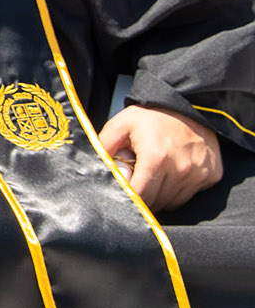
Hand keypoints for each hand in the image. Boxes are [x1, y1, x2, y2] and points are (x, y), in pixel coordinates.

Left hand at [99, 104, 221, 212]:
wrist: (189, 104)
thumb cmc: (152, 115)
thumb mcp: (121, 124)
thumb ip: (105, 146)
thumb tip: (97, 169)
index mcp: (156, 158)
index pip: (140, 196)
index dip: (129, 198)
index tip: (122, 195)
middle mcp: (181, 169)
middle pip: (156, 202)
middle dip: (143, 197)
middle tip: (137, 181)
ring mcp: (199, 174)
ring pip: (173, 202)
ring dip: (161, 194)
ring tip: (154, 175)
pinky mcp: (211, 175)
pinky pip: (189, 194)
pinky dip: (178, 189)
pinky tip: (172, 173)